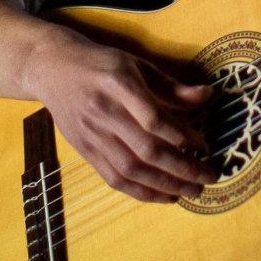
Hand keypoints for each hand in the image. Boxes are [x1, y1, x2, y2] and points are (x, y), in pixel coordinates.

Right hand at [20, 26, 218, 203]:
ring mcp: (91, 135)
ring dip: (165, 185)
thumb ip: (170, 86)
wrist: (52, 69)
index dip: (182, 136)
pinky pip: (115, 178)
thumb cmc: (100, 64)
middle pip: (146, 149)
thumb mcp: (135, 64)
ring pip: (131, 169)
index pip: (154, 118)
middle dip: (182, 168)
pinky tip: (165, 196)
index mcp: (119, 84)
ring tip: (192, 191)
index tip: (205, 146)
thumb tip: (208, 96)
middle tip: (208, 177)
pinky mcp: (85, 150)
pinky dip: (142, 192)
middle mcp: (103, 112)